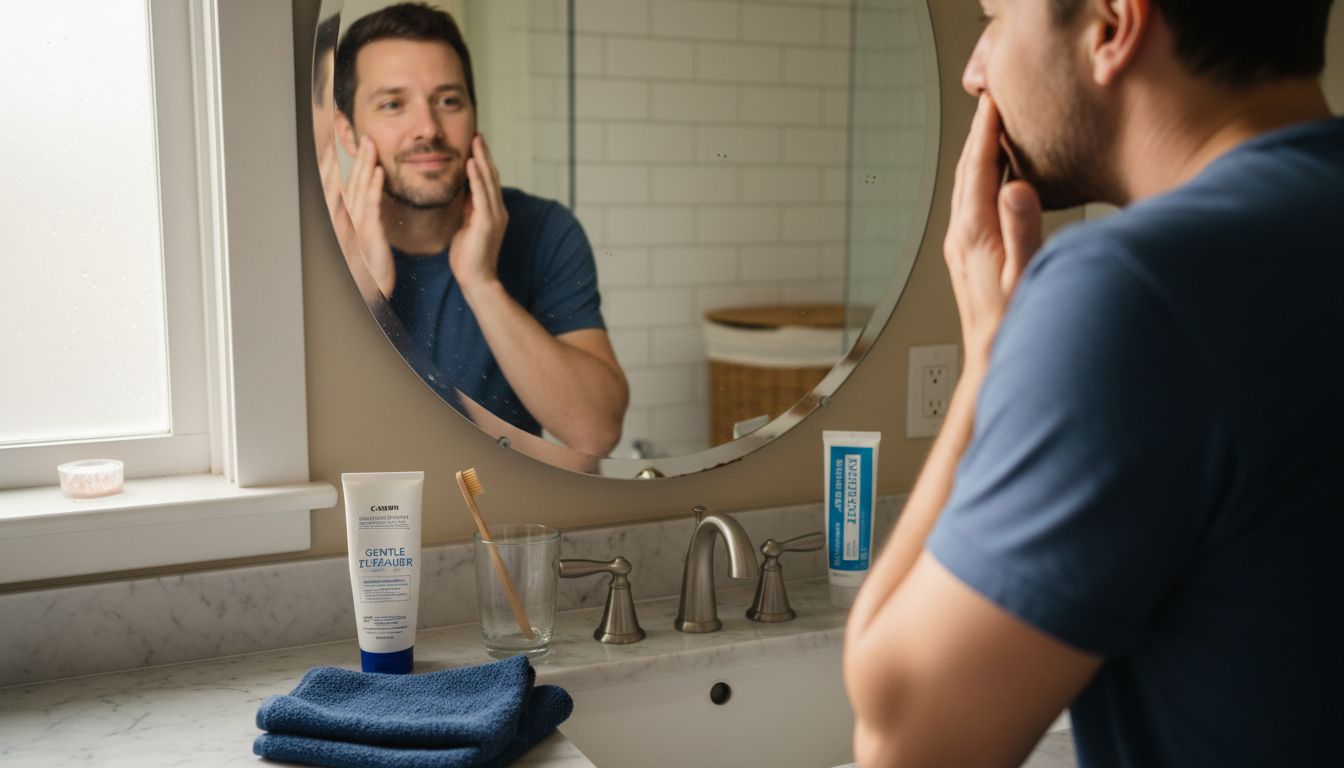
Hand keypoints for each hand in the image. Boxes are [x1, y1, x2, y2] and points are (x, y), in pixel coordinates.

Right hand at [343, 136, 395, 296]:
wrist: (367, 291)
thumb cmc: (363, 266)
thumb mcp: (355, 236)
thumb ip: (354, 215)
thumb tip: (357, 195)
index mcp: (336, 217)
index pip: (333, 181)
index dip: (334, 158)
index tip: (337, 137)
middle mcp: (340, 218)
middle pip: (342, 179)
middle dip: (348, 154)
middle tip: (353, 130)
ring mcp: (353, 225)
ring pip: (356, 188)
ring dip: (363, 163)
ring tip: (369, 143)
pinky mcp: (369, 234)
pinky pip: (371, 206)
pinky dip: (374, 187)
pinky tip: (378, 172)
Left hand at [450, 134, 508, 293]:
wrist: (476, 280)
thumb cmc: (468, 258)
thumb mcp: (467, 227)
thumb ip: (468, 209)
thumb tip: (464, 192)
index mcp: (493, 212)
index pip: (488, 181)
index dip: (483, 161)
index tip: (475, 144)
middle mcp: (498, 211)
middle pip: (491, 176)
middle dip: (484, 154)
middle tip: (477, 134)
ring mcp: (494, 216)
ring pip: (488, 181)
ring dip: (482, 159)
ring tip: (475, 141)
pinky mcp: (487, 222)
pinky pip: (481, 194)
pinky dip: (476, 177)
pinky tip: (471, 163)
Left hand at [944, 95, 1041, 368]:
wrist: (992, 361)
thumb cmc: (1014, 325)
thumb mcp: (1026, 275)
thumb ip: (1023, 229)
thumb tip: (1016, 187)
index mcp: (975, 234)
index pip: (978, 168)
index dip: (986, 131)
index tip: (995, 99)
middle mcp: (961, 236)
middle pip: (966, 171)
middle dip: (978, 133)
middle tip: (993, 100)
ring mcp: (961, 246)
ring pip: (966, 186)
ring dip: (978, 154)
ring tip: (994, 128)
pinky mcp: (967, 255)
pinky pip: (971, 203)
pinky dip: (982, 178)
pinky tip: (997, 177)